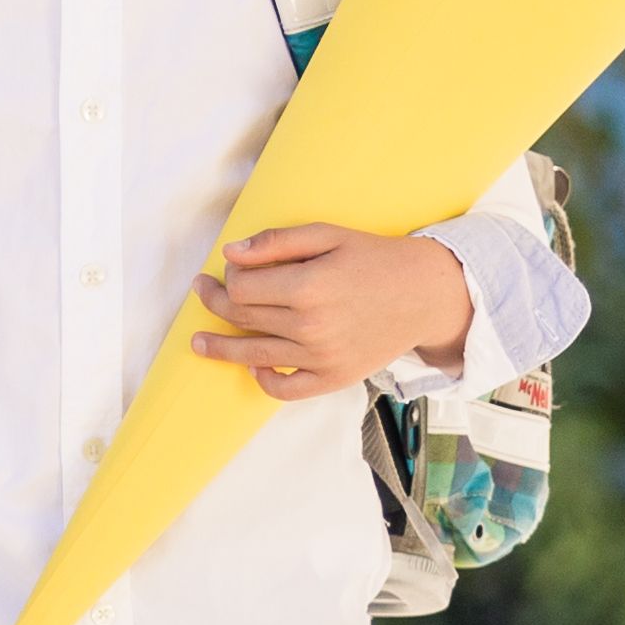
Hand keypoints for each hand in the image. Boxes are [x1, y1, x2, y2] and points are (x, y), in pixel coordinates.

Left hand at [189, 224, 472, 400]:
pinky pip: (286, 389)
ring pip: (253, 354)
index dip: (226, 277)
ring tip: (198, 343)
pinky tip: (253, 365)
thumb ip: (277, 242)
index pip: (241, 287)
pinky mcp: (334, 377)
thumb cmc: (375, 259)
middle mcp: (312, 325)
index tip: (224, 270)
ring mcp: (322, 356)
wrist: (426, 294)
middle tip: (203, 292)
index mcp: (309, 286)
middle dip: (214, 303)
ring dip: (219, 348)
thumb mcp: (328, 236)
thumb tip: (230, 254)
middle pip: (242, 318)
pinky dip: (264, 380)